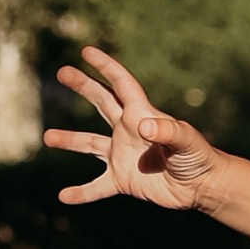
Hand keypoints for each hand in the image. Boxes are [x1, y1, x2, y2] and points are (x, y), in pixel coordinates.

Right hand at [43, 46, 221, 212]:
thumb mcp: (186, 141)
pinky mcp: (123, 180)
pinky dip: (82, 192)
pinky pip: (97, 186)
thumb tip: (143, 127)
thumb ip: (168, 131)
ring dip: (70, 140)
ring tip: (48, 137)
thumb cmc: (198, 157)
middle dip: (83, 85)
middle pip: (102, 103)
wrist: (202, 186)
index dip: (106, 67)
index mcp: (142, 115)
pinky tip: (65, 196)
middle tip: (62, 72)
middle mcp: (128, 131)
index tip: (87, 51)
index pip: (121, 85)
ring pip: (90, 144)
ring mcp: (123, 155)